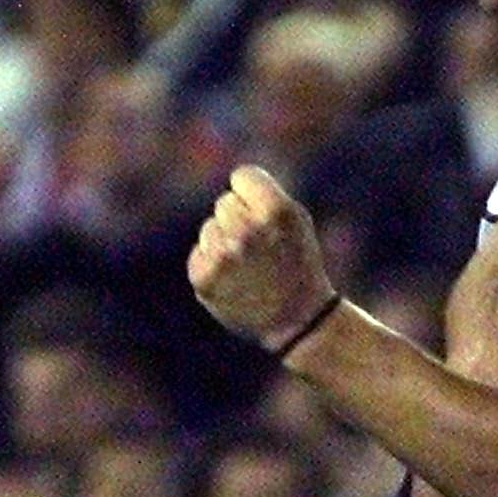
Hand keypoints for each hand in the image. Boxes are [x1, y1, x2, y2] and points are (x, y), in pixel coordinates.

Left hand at [188, 166, 336, 350]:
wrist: (298, 320)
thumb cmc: (298, 264)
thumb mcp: (296, 221)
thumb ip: (264, 195)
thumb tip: (230, 181)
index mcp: (276, 211)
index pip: (242, 176)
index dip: (252, 195)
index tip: (266, 218)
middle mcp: (248, 230)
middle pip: (224, 203)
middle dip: (239, 219)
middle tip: (261, 249)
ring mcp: (224, 255)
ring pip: (210, 228)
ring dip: (225, 243)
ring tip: (250, 268)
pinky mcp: (204, 276)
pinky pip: (199, 252)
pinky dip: (212, 265)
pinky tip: (234, 281)